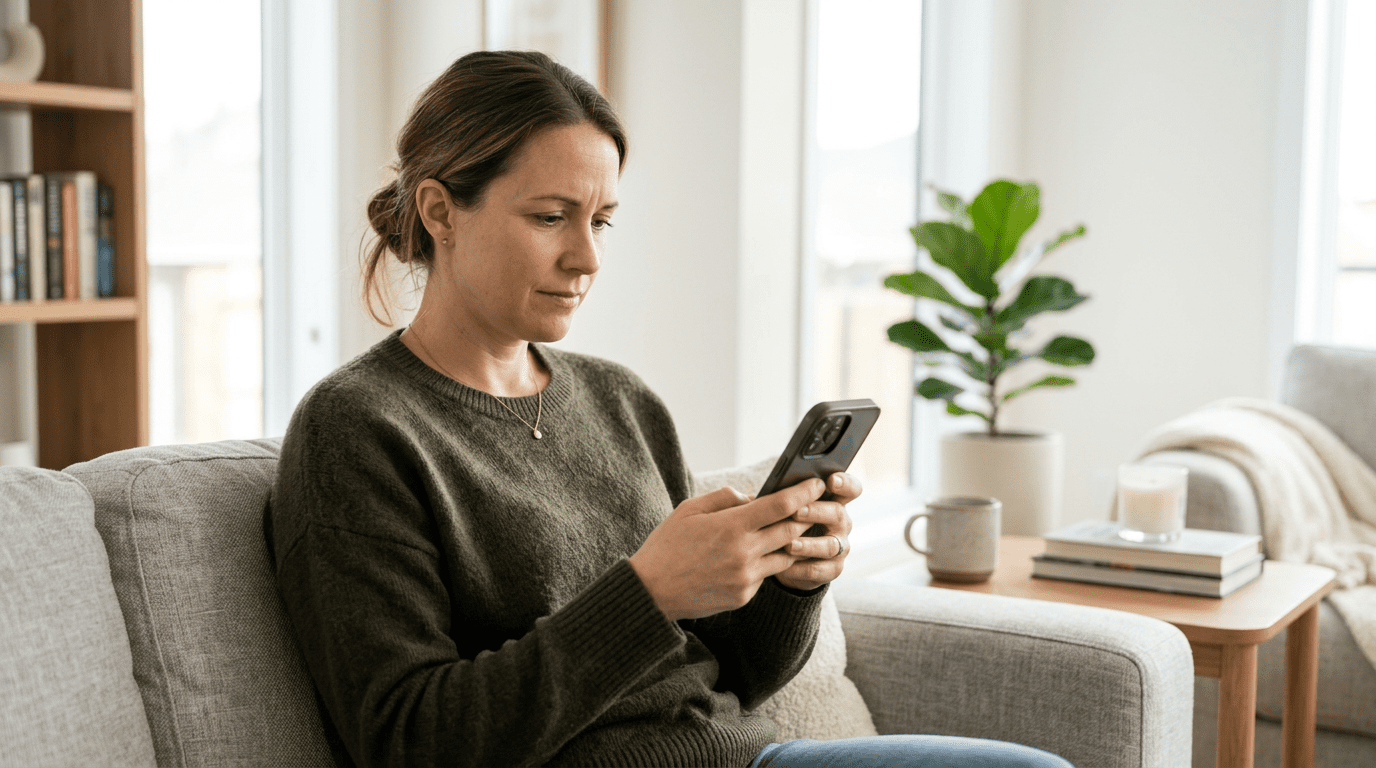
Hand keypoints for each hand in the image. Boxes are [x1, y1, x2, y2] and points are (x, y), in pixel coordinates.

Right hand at [629, 478, 825, 620]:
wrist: (651, 591)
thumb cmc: (667, 545)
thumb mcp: (689, 509)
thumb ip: (725, 497)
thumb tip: (754, 498)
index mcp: (731, 526)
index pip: (781, 505)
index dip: (803, 492)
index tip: (816, 484)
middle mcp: (744, 553)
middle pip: (792, 530)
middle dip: (807, 516)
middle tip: (815, 505)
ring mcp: (746, 578)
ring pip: (785, 556)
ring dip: (792, 542)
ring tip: (791, 530)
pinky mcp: (744, 596)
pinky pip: (766, 575)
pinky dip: (767, 562)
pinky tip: (757, 556)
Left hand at [774, 472, 861, 591]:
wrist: (783, 559)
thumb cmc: (780, 522)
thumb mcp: (779, 508)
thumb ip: (777, 497)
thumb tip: (758, 494)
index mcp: (833, 500)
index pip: (850, 488)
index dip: (844, 483)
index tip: (830, 480)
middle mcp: (841, 522)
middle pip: (837, 514)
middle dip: (816, 511)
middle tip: (796, 511)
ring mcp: (839, 546)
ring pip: (830, 544)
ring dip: (809, 544)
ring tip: (788, 544)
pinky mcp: (832, 569)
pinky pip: (820, 569)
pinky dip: (802, 568)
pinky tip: (785, 566)